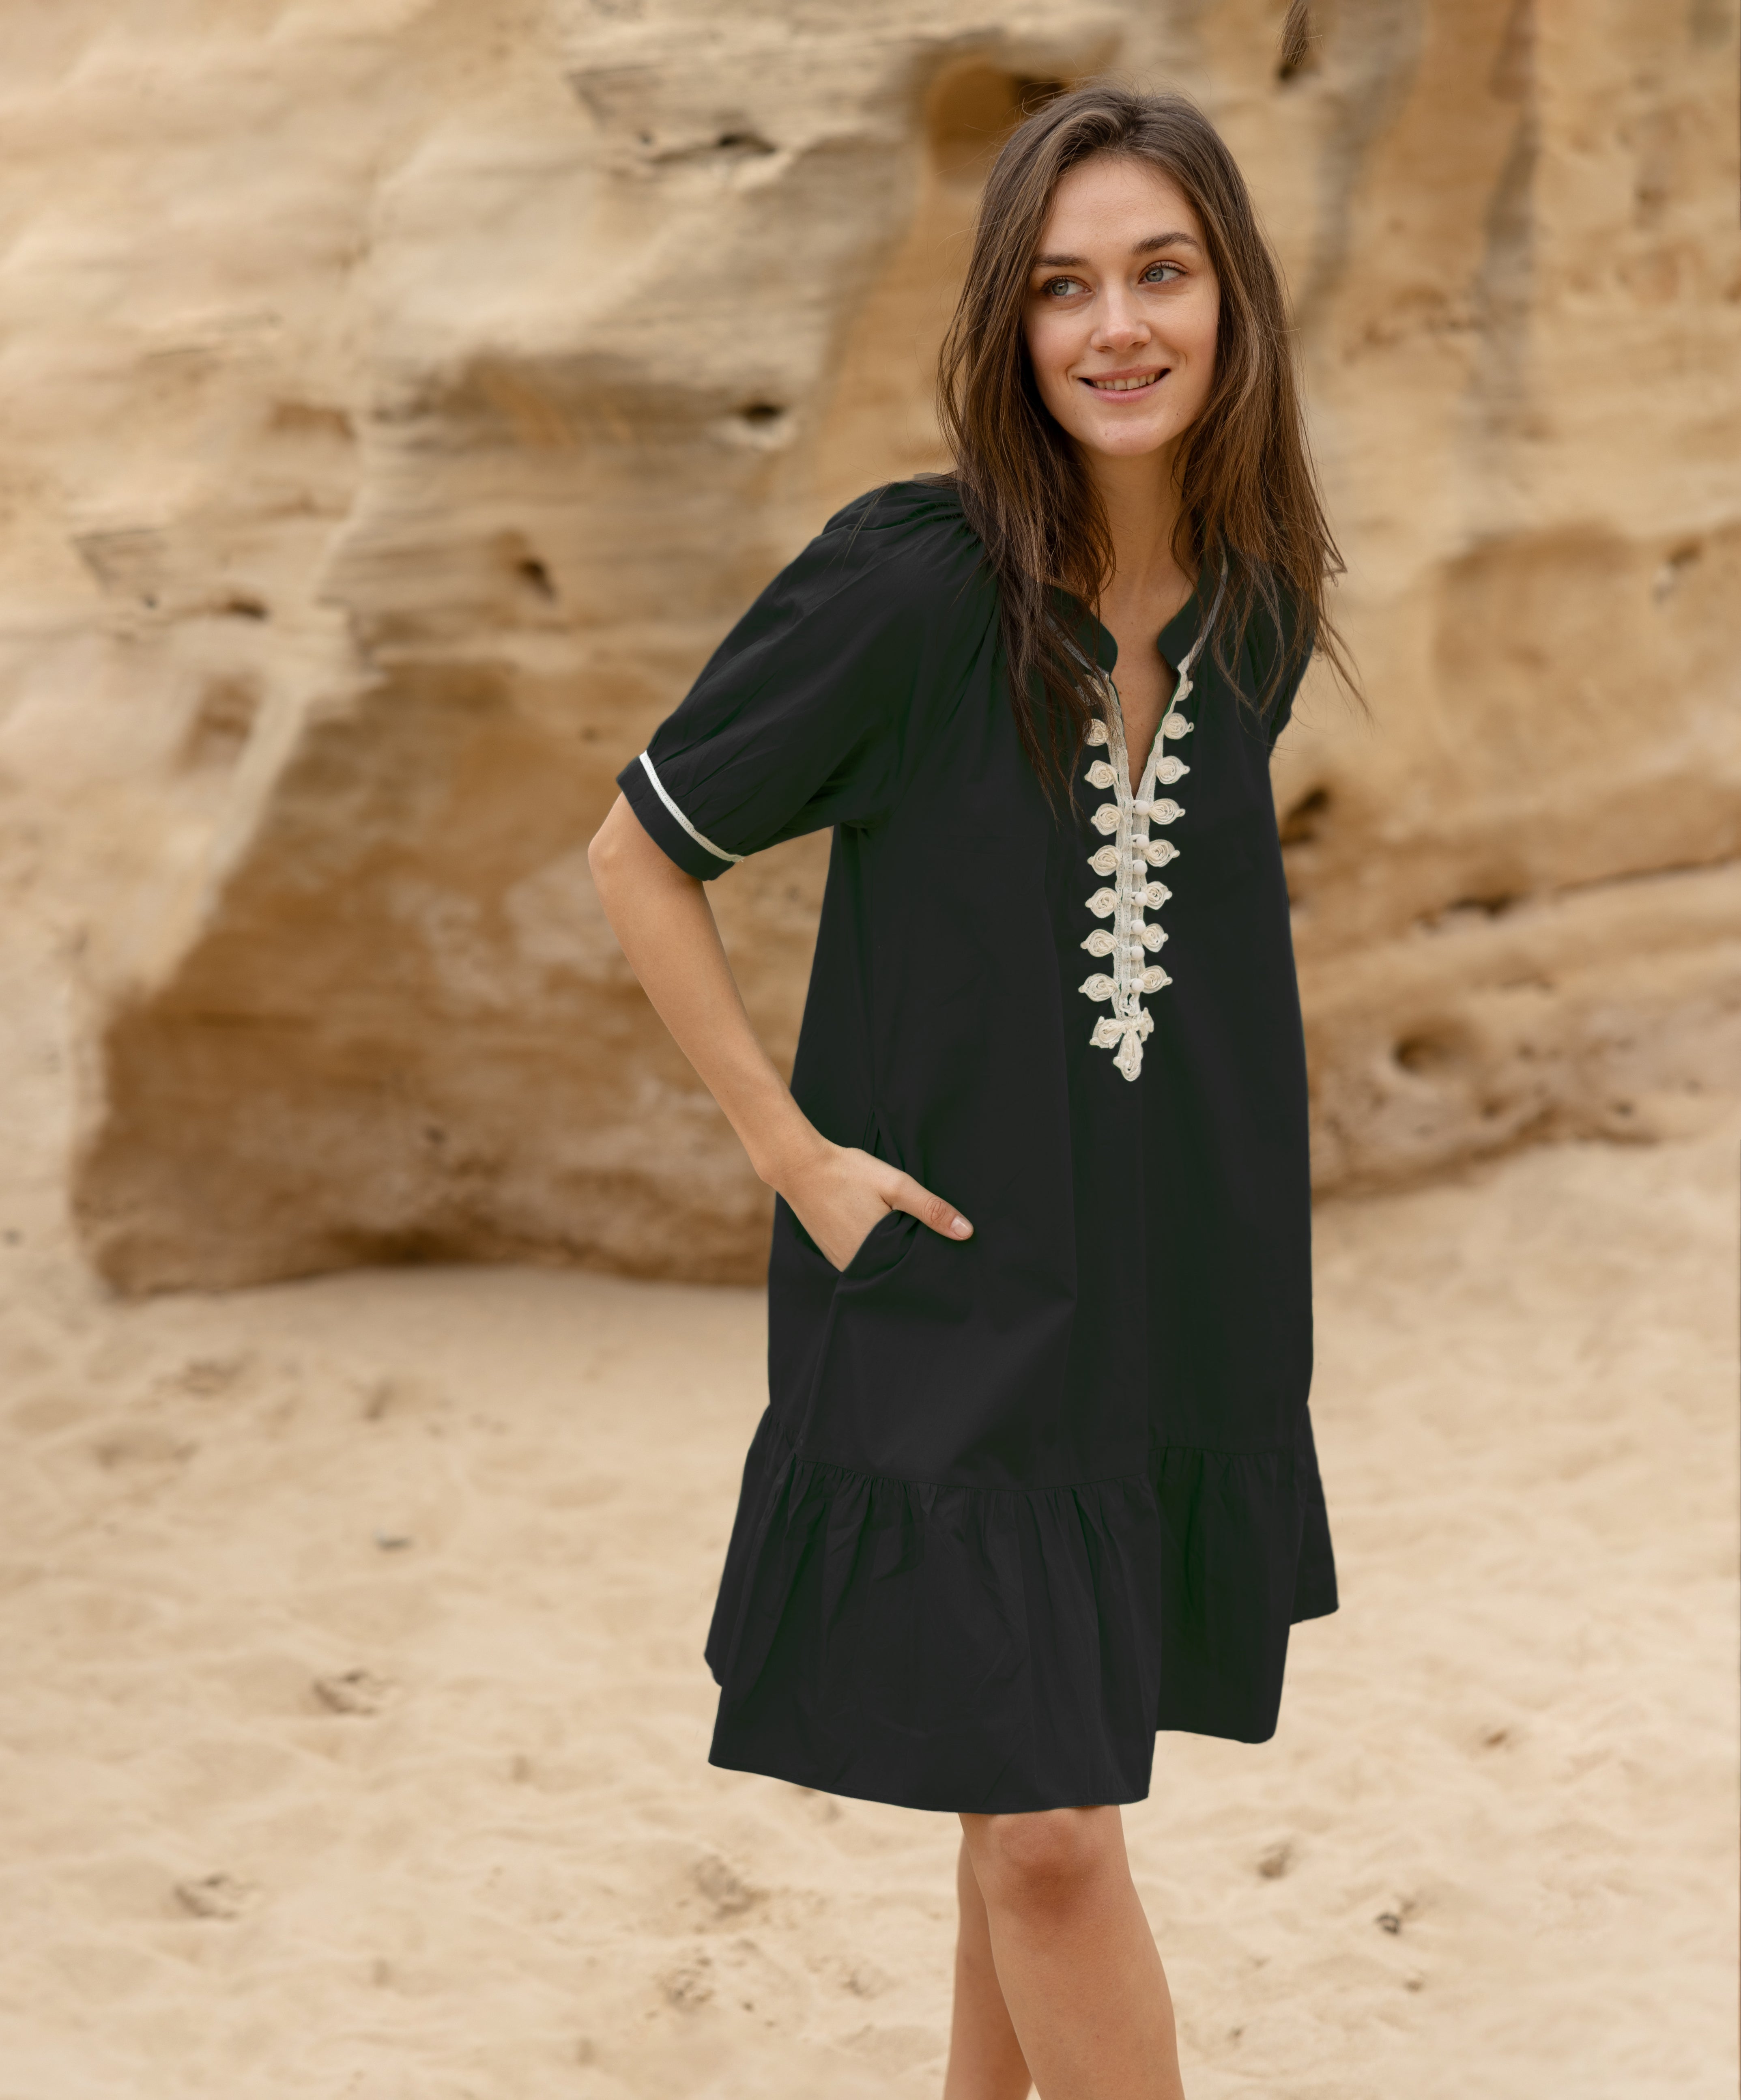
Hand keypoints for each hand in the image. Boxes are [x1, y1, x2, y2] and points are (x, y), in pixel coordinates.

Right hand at [776, 1138, 972, 1273]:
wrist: (800, 1166)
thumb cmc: (848, 1172)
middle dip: (910, 1255)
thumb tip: (966, 1232)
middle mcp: (857, 1266)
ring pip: (878, 1264)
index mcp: (877, 1253)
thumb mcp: (896, 1185)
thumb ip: (931, 1209)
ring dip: (890, 1252)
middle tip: (920, 1233)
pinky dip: (872, 1249)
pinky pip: (861, 1259)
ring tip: (900, 1230)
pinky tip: (877, 1229)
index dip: (928, 1258)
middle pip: (895, 1268)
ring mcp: (842, 1262)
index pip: (913, 1268)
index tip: (941, 1247)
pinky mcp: (832, 1254)